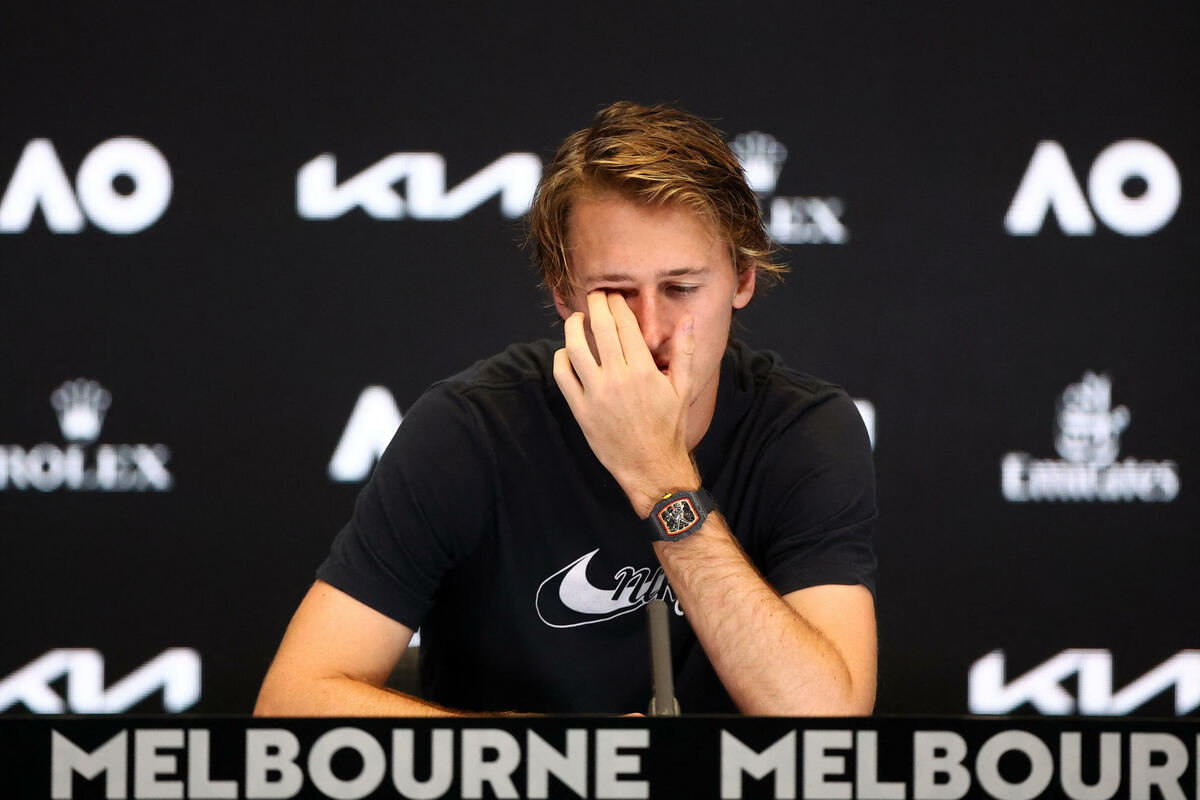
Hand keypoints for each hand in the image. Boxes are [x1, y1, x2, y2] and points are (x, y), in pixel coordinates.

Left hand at [553, 292, 699, 515]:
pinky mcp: (581, 410)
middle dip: (596, 304)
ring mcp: (596, 395)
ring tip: (577, 318)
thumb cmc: (669, 427)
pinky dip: (561, 358)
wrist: (651, 466)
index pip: (624, 324)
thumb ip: (684, 351)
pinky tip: (567, 352)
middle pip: (600, 328)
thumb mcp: (683, 389)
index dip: (617, 304)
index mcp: (643, 371)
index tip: (613, 295)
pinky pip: (563, 376)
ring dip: (573, 327)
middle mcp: (617, 379)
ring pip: (575, 348)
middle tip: (595, 295)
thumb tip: (687, 319)